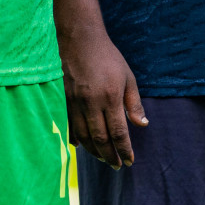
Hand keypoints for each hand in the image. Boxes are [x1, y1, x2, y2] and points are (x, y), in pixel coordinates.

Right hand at [62, 28, 146, 168]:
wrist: (79, 38)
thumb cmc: (107, 56)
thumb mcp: (127, 77)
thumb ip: (134, 103)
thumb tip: (142, 125)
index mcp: (110, 97)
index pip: (119, 132)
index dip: (125, 150)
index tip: (130, 161)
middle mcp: (91, 102)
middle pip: (100, 139)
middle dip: (110, 156)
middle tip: (117, 166)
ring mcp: (74, 101)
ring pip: (83, 135)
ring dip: (94, 151)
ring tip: (103, 158)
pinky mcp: (63, 98)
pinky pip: (68, 125)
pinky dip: (75, 138)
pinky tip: (81, 145)